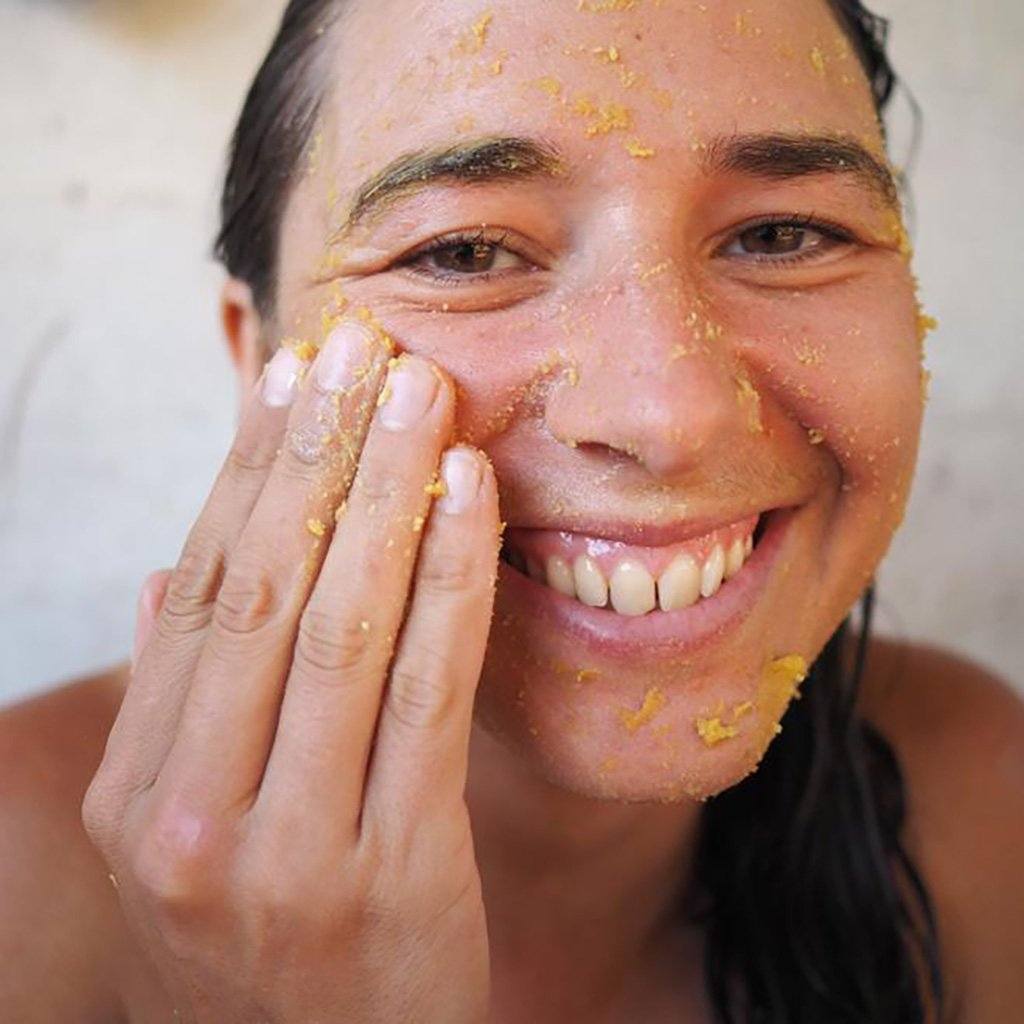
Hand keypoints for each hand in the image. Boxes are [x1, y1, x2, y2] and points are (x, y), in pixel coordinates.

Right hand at [83, 322, 498, 1023]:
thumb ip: (179, 706)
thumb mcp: (194, 837)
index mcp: (139, 795)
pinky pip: (427, 690)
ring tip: (419, 390)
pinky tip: (470, 492)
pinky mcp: (393, 870)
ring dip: (385, 491)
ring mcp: (288, 850)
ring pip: (341, 625)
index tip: (291, 378)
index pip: (199, 593)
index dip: (247, 473)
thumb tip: (164, 573)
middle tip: (362, 346)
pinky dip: (449, 578)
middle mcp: (192, 816)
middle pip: (262, 589)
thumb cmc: (270, 942)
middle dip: (316, 454)